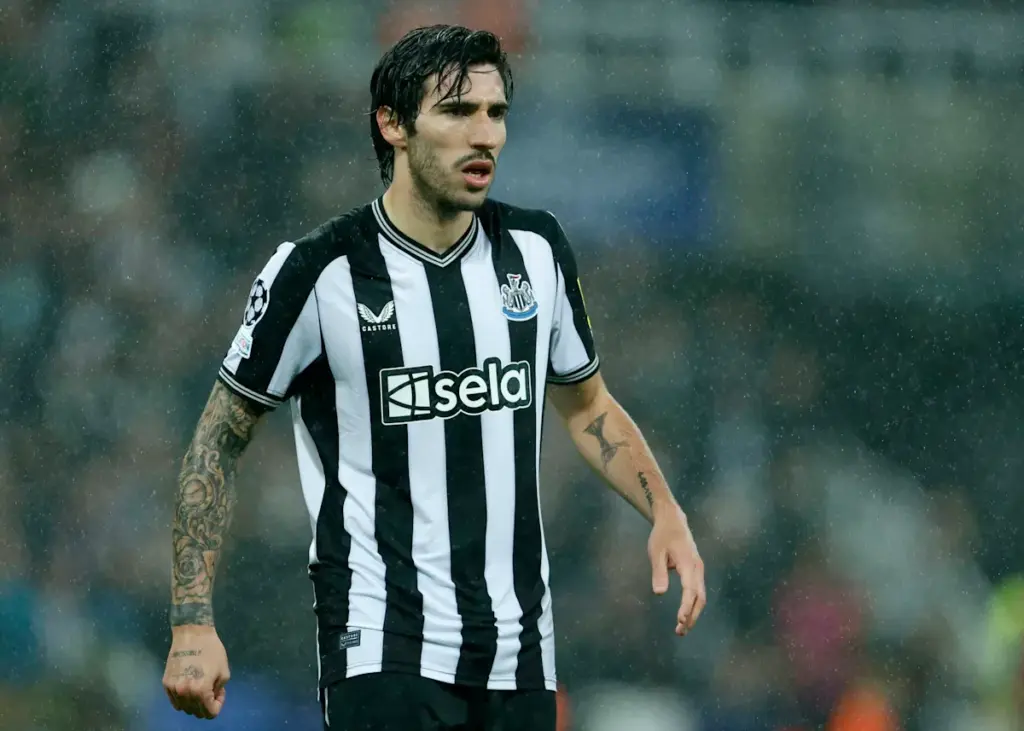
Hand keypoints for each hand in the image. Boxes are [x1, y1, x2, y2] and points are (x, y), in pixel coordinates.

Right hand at [163, 625, 230, 719]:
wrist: (192, 634)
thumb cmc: (212, 650)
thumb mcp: (224, 671)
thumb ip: (218, 690)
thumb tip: (211, 698)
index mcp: (201, 691)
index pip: (210, 713)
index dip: (218, 705)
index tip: (219, 692)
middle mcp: (185, 693)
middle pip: (196, 712)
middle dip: (206, 705)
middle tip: (212, 689)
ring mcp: (173, 689)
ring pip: (184, 708)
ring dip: (194, 703)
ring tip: (200, 687)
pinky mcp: (165, 683)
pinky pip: (175, 701)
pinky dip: (183, 699)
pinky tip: (190, 686)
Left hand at [648, 505, 705, 635]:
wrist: (673, 521)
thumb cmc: (663, 536)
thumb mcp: (656, 552)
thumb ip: (659, 572)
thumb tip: (659, 593)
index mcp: (688, 563)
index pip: (690, 590)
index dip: (686, 606)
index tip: (680, 619)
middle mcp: (697, 568)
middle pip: (700, 597)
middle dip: (692, 616)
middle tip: (680, 631)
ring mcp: (699, 570)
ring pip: (701, 596)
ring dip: (693, 613)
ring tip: (682, 628)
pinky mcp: (696, 571)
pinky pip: (698, 591)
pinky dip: (693, 605)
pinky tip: (686, 614)